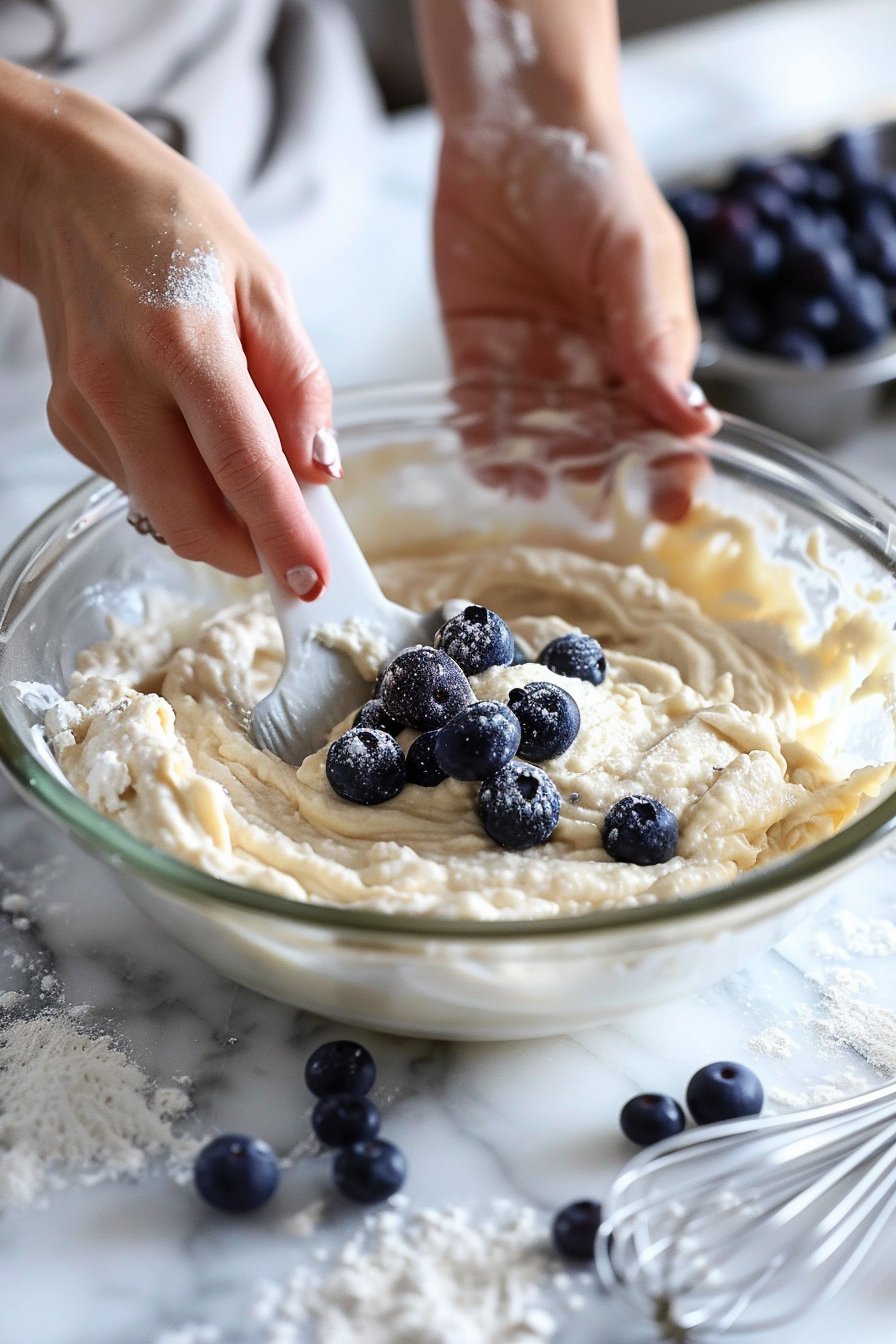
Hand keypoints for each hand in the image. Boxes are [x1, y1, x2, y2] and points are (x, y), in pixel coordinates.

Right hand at [13, 80, 336, 592]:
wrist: (71, 196)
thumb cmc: (177, 231)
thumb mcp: (265, 285)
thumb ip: (299, 383)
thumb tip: (320, 469)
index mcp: (183, 340)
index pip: (242, 464)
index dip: (281, 533)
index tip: (312, 582)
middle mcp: (122, 383)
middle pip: (190, 517)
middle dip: (248, 550)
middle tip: (287, 541)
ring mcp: (85, 410)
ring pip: (163, 512)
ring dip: (216, 516)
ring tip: (235, 453)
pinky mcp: (67, 425)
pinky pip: (138, 486)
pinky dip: (179, 482)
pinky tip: (183, 426)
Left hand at [432, 120, 718, 516]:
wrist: (512, 129)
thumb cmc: (594, 179)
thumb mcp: (636, 252)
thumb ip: (653, 334)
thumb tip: (689, 416)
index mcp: (650, 352)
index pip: (670, 431)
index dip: (674, 473)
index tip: (669, 508)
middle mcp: (595, 374)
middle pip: (606, 451)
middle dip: (603, 485)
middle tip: (592, 510)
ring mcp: (536, 372)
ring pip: (542, 446)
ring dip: (543, 474)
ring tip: (539, 488)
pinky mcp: (479, 362)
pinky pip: (482, 422)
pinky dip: (486, 451)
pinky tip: (493, 468)